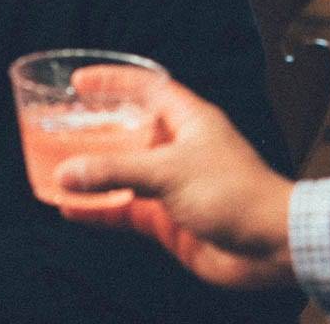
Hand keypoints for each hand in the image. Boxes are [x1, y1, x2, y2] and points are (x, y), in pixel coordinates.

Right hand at [52, 67, 296, 288]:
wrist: (271, 247)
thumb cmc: (237, 193)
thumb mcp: (169, 171)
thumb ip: (114, 171)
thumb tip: (67, 173)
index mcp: (187, 120)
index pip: (144, 88)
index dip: (112, 80)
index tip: (79, 81)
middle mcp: (176, 148)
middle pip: (126, 130)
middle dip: (93, 130)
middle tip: (59, 127)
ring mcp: (170, 185)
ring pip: (120, 173)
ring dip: (91, 173)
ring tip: (57, 170)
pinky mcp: (165, 218)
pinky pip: (122, 209)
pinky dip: (97, 210)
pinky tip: (72, 209)